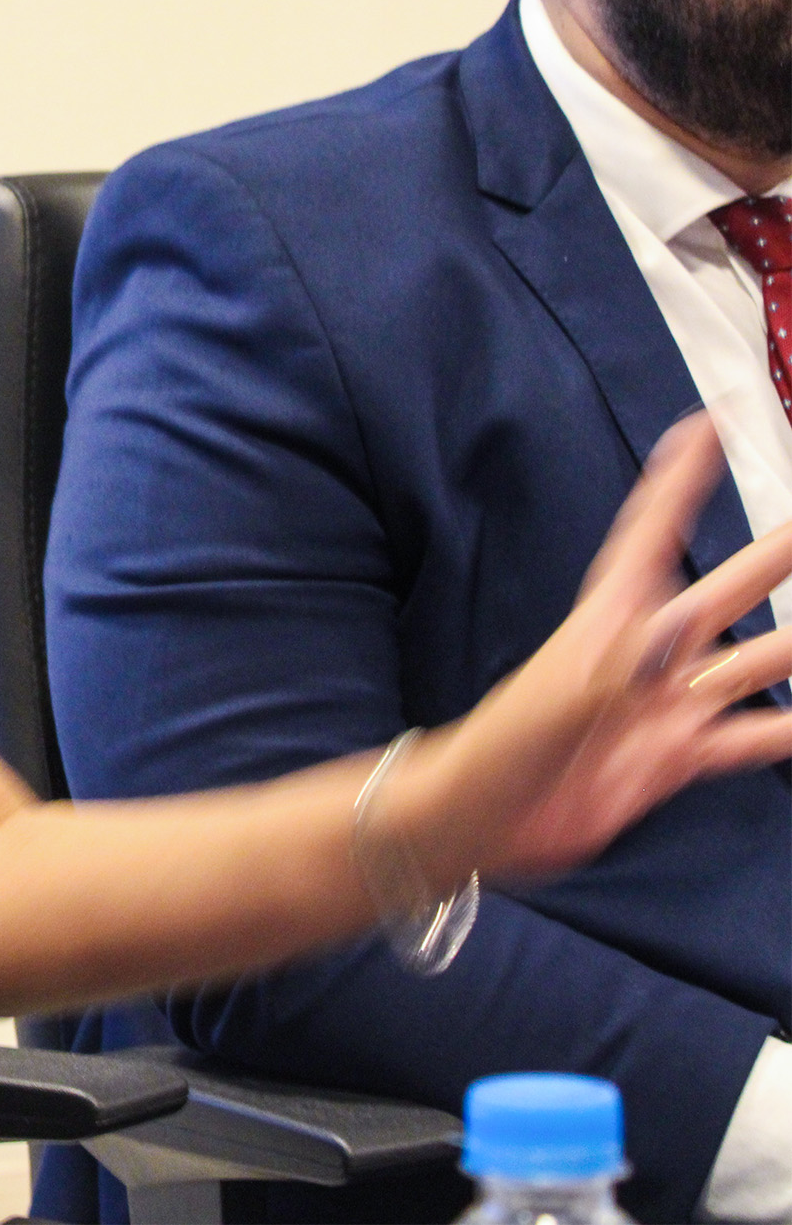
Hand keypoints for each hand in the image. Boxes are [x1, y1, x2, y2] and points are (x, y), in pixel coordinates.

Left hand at [389, 414, 791, 884]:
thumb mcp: (556, 704)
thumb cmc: (502, 751)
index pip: (652, 531)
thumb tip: (674, 633)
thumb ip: (615, 672)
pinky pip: (750, 738)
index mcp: (611, 620)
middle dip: (779, 556)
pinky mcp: (673, 757)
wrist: (484, 821)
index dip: (680, 478)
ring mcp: (666, 705)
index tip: (711, 423)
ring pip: (756, 663)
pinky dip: (790, 732)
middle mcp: (649, 654)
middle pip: (730, 591)